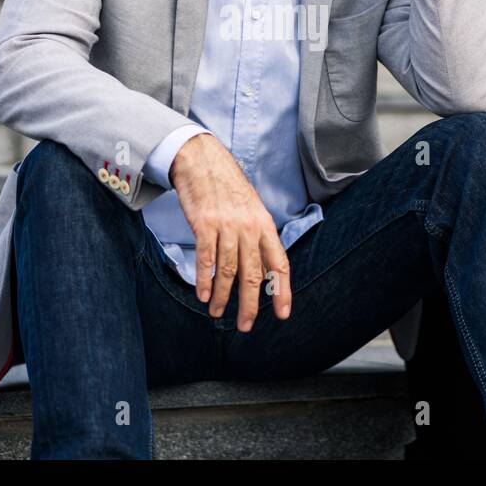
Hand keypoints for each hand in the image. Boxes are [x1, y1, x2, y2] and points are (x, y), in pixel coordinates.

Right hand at [169, 133, 291, 329]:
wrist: (202, 159)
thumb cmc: (227, 187)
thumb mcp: (251, 210)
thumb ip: (258, 239)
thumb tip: (265, 271)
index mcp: (264, 224)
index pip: (279, 263)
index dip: (283, 290)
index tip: (283, 314)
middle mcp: (249, 227)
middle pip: (253, 275)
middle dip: (250, 305)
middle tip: (245, 326)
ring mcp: (226, 225)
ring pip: (228, 271)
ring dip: (222, 297)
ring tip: (217, 313)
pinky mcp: (204, 224)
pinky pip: (206, 259)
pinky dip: (204, 280)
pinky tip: (202, 295)